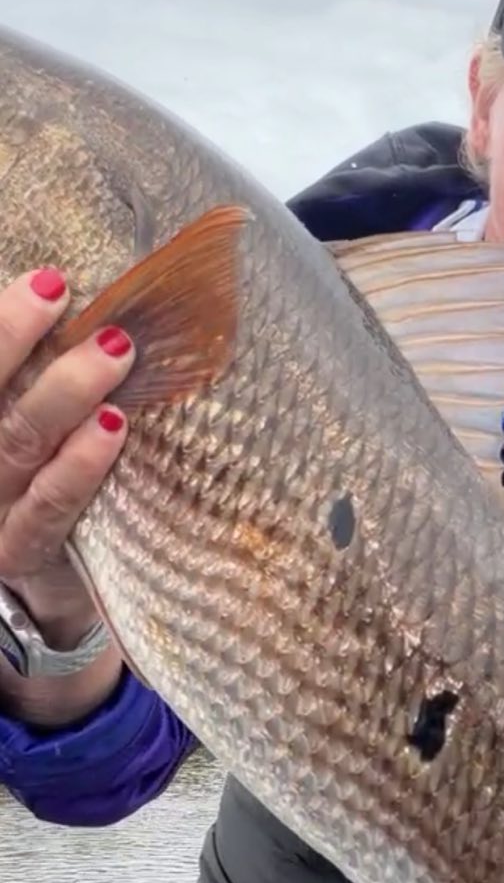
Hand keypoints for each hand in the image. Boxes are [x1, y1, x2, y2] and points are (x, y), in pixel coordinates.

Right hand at [0, 265, 133, 640]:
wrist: (39, 604)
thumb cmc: (37, 493)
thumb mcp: (29, 435)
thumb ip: (34, 384)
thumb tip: (74, 299)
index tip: (44, 278)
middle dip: (9, 335)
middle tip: (56, 289)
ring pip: (15, 441)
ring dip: (64, 389)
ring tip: (113, 350)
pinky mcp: (21, 554)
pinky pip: (48, 506)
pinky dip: (80, 464)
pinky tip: (113, 428)